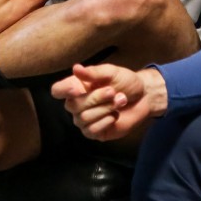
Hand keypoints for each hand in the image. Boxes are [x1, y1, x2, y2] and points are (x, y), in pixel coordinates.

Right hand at [51, 63, 166, 140]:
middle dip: (96, 98)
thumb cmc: (125, 81)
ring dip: (106, 108)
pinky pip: (92, 130)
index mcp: (77, 86)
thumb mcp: (111, 72)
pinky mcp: (94, 132)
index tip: (77, 88)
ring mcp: (84, 120)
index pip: (57, 91)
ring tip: (120, 101)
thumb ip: (93, 72)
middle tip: (113, 91)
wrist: (143, 96)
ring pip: (84, 118)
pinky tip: (115, 115)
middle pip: (73, 105)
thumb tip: (76, 68)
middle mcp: (76, 104)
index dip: (63, 90)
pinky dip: (106, 121)